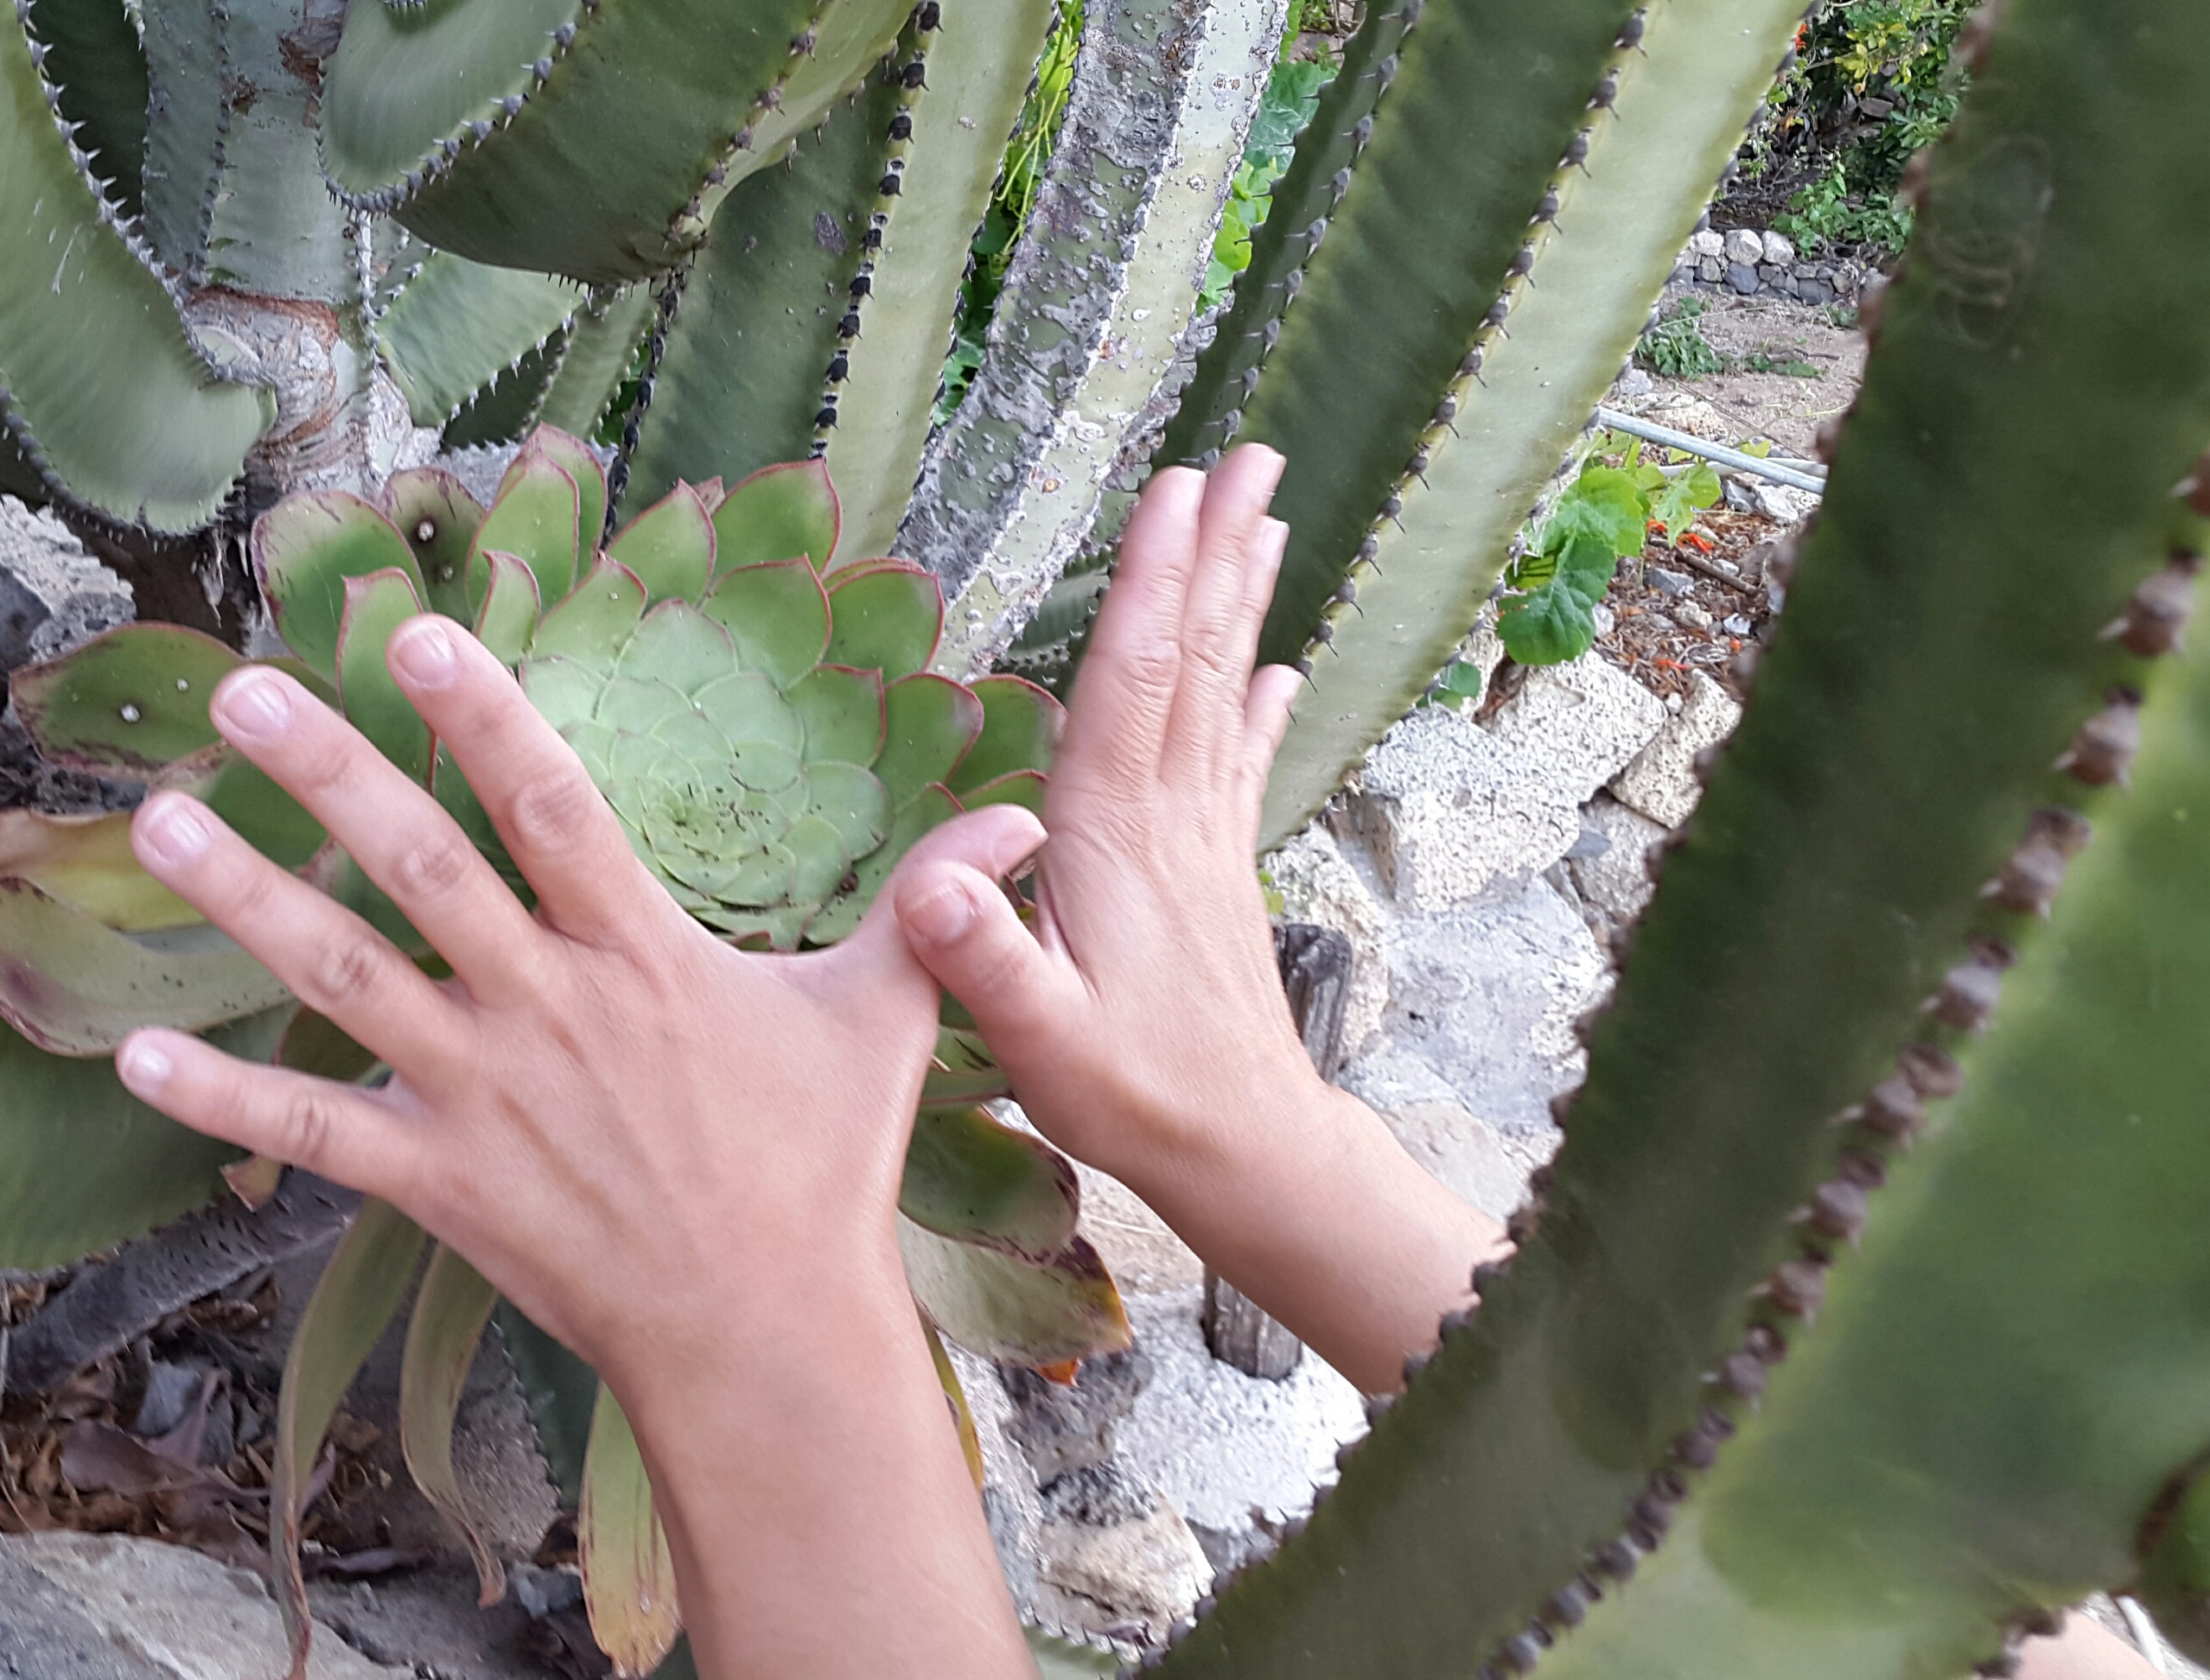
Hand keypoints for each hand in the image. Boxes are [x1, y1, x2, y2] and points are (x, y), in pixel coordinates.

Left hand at [111, 617, 1035, 1678]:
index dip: (485, 711)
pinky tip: (132, 1056)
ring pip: (344, 979)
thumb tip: (1023, 819)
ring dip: (244, 901)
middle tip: (243, 687)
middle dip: (329, 770)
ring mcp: (484, 1094)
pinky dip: (221, 1100)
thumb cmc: (822, 1170)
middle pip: (422, 866)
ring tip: (160, 820)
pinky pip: (312, 1134)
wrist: (766, 1332)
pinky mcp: (439, 1182)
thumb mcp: (886, 1019)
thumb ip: (929, 905)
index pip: (553, 802)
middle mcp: (548, 1007)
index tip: (420, 631)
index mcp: (644, 953)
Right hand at [896, 447, 1500, 1389]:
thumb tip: (930, 882)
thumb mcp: (1037, 1040)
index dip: (1153, 582)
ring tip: (1266, 518)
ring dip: (1241, 600)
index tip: (1175, 489)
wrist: (1244, 1152)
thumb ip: (984, 959)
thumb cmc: (1132, 1096)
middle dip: (1215, 554)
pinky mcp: (1221, 873)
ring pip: (1226, 692)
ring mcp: (1205, 840)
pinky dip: (1260, 704)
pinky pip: (1240, 761)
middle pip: (1196, 660)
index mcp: (1114, 836)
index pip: (1134, 682)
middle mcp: (1171, 817)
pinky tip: (1279, 667)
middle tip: (1251, 458)